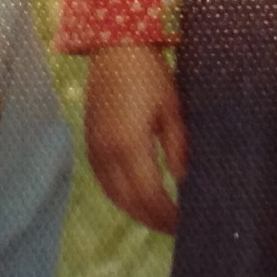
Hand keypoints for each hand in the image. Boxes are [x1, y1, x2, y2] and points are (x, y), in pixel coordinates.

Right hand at [83, 44, 186, 233]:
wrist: (114, 48)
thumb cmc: (149, 74)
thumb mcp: (172, 110)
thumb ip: (178, 149)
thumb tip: (184, 181)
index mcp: (129, 146)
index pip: (150, 196)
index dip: (167, 215)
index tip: (186, 224)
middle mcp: (107, 153)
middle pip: (130, 202)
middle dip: (153, 219)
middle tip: (176, 229)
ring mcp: (95, 149)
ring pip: (114, 195)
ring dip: (136, 211)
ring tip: (159, 218)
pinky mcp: (90, 142)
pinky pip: (104, 181)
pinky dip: (121, 196)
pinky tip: (137, 198)